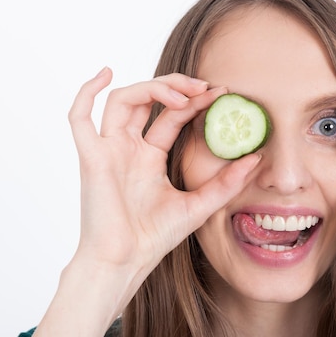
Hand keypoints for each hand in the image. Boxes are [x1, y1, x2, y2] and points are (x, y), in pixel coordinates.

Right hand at [68, 67, 259, 281]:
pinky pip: (78, 117)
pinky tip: (105, 73)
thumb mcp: (200, 205)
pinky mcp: (91, 157)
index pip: (171, 115)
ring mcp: (108, 150)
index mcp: (148, 156)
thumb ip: (227, 182)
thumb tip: (257, 158)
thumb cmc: (154, 238)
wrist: (126, 263)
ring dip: (151, 87)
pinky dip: (86, 92)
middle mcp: (127, 148)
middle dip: (176, 86)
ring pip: (121, 100)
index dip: (194, 100)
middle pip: (147, 100)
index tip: (221, 92)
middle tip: (205, 86)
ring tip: (182, 92)